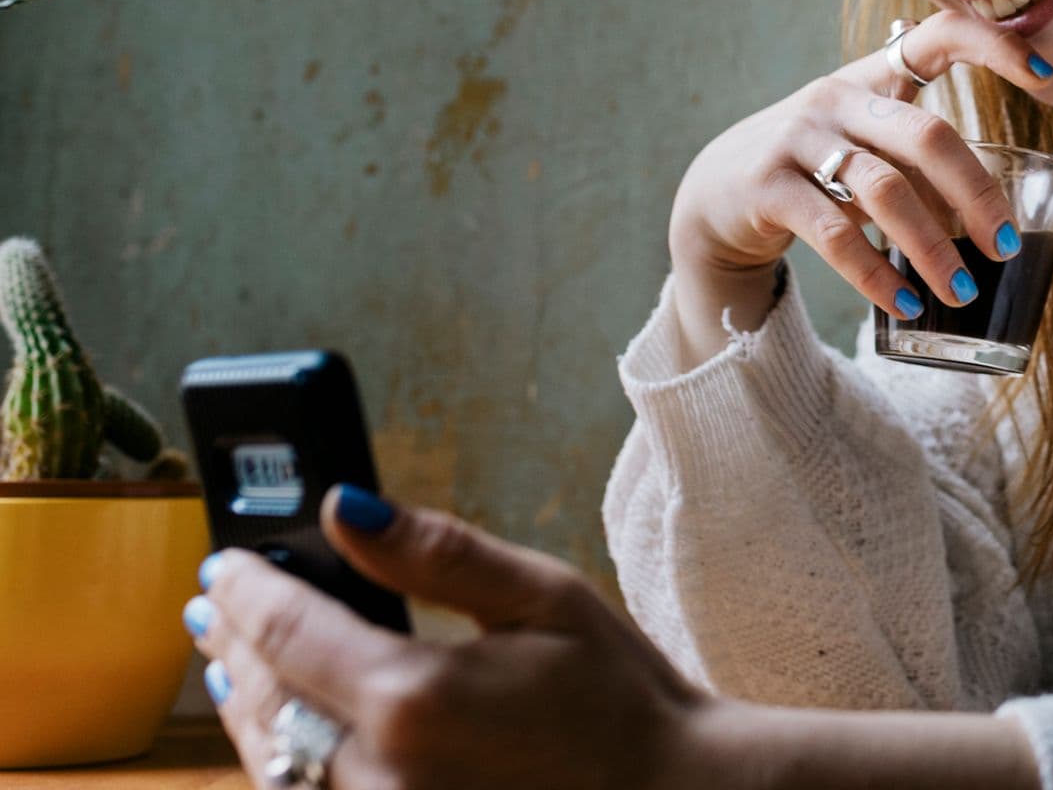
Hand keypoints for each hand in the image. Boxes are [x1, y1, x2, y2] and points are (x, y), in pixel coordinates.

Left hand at [185, 485, 729, 789]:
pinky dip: (284, 757)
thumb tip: (348, 506)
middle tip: (216, 603)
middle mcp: (380, 772)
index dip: (248, 590)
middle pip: (265, 701)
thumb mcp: (543, 597)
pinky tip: (286, 728)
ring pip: (275, 761)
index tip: (227, 561)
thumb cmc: (617, 695)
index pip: (288, 632)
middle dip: (234, 646)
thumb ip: (437, 553)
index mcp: (414, 697)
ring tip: (230, 662)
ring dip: (247, 706)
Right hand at [669, 10, 1052, 319]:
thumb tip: (991, 219)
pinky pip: (835, 233)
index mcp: (874, 77)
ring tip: (964, 291)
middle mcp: (838, 97)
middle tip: (1008, 244)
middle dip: (977, 194)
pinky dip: (875, 274)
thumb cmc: (816, 170)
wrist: (715, 194)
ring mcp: (798, 137)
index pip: (939, 37)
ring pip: (885, 190)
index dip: (995, 46)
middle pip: (926, 136)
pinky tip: (903, 304)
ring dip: (933, 248)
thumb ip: (922, 166)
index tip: (1048, 75)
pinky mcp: (767, 186)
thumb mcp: (867, 149)